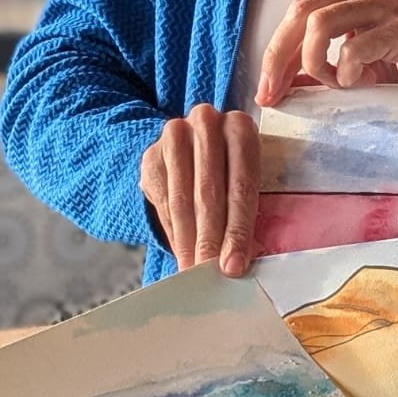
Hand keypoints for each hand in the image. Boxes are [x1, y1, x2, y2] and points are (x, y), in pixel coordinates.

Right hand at [139, 105, 259, 275]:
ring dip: (188, 240)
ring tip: (193, 269)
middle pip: (208, 193)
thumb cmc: (229, 167)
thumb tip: (243, 259)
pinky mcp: (151, 154)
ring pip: (181, 199)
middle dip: (209, 240)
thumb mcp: (244, 176)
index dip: (238, 230)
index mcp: (240, 127)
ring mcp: (175, 136)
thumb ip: (246, 209)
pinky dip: (172, 231)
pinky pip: (162, 200)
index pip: (241, 186)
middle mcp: (207, 124)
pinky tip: (180, 251)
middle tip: (209, 272)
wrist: (192, 144)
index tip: (234, 265)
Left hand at [255, 0, 397, 106]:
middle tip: (276, 93)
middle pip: (302, 12)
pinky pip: (356, 46)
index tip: (266, 89)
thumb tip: (277, 85)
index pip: (298, 11)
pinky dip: (348, 71)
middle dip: (280, 57)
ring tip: (335, 84)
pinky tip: (361, 83)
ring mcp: (388, 4)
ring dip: (316, 63)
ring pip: (322, 23)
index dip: (274, 51)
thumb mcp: (353, 66)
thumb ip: (318, 68)